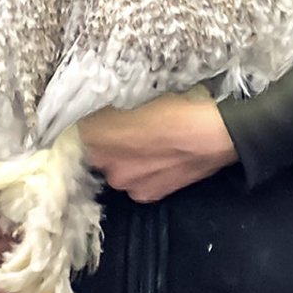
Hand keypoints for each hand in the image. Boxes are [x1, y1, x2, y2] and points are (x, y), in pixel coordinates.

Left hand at [78, 89, 237, 202]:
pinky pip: (134, 184)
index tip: (98, 120)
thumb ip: (110, 111)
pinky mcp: (146, 195)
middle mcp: (106, 163)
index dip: (88, 126)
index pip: (78, 132)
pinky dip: (140, 175)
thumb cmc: (177, 109)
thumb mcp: (138, 97)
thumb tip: (97, 114)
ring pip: (114, 170)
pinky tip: (157, 162)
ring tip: (145, 147)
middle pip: (95, 154)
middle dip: (105, 145)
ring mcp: (125, 182)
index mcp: (98, 134)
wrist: (214, 136)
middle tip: (125, 132)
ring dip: (122, 161)